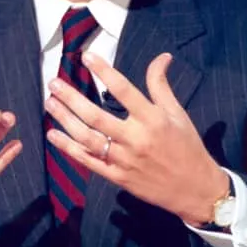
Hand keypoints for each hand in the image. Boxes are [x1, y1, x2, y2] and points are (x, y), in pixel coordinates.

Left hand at [44, 52, 227, 225]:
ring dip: (65, 120)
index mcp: (152, 120)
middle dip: (72, 98)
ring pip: (87, 138)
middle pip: (96, 116)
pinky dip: (69, 148)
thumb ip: (161, 85)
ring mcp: (124, 160)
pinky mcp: (117, 177)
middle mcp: (136, 139)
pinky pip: (88, 162)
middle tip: (54, 83)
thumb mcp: (178, 113)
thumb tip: (162, 56)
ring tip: (50, 103)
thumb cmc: (187, 147)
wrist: (197, 190)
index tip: (86, 56)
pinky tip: (53, 135)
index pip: (124, 90)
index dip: (104, 71)